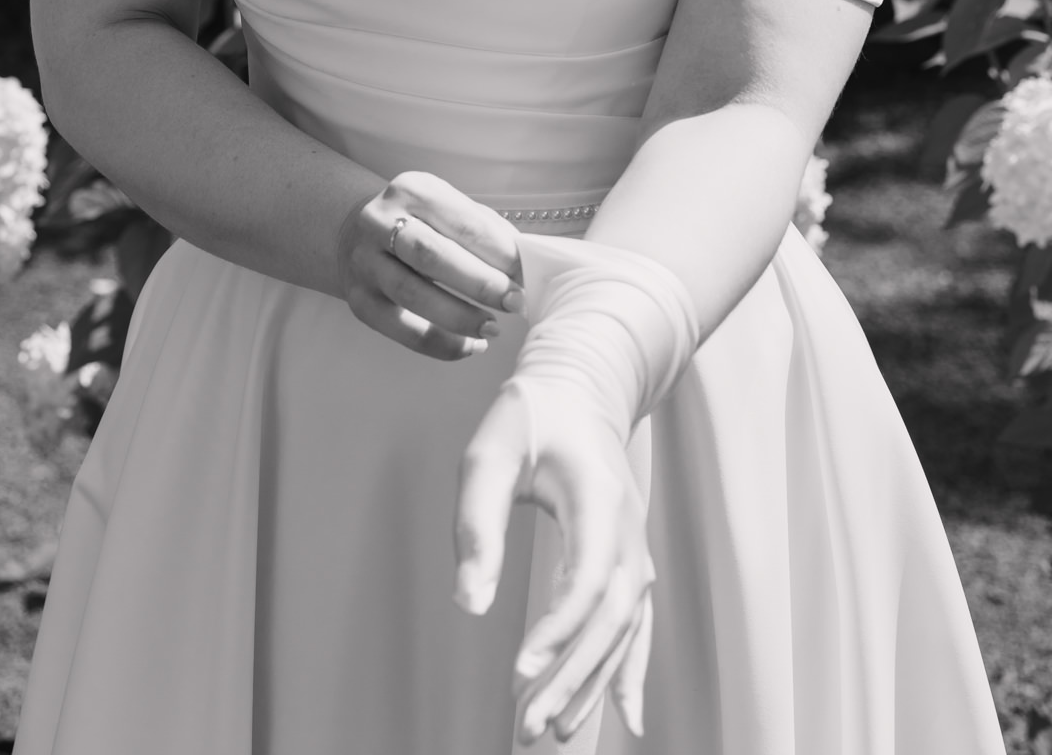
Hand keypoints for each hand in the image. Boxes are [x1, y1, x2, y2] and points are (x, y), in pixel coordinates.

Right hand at [336, 170, 525, 360]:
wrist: (357, 235)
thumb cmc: (422, 223)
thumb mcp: (450, 210)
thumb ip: (487, 232)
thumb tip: (526, 266)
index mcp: (412, 190)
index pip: (463, 224)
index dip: (500, 253)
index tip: (528, 275)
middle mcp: (379, 221)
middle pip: (432, 255)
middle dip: (480, 283)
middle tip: (515, 302)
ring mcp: (365, 262)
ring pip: (413, 295)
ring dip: (460, 317)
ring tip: (493, 328)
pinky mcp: (359, 300)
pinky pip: (401, 329)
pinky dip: (440, 343)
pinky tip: (470, 345)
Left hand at [454, 384, 651, 744]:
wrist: (581, 387)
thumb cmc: (532, 416)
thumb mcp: (489, 455)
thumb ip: (478, 525)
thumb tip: (470, 605)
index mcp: (597, 498)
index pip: (586, 580)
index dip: (558, 632)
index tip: (520, 672)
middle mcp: (627, 530)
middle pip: (611, 618)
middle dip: (574, 677)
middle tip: (530, 725)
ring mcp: (633, 547)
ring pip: (625, 629)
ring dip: (592, 684)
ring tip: (552, 731)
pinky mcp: (628, 560)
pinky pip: (637, 623)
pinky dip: (631, 670)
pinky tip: (626, 716)